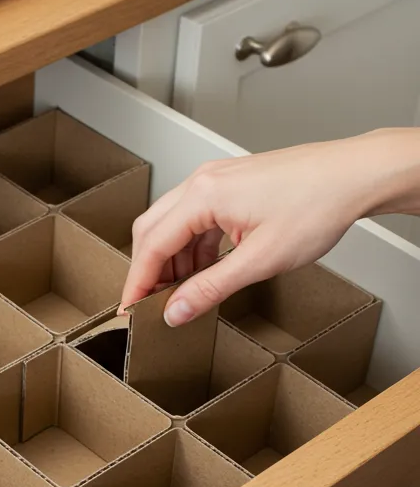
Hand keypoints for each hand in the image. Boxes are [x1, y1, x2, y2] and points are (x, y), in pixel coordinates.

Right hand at [120, 128, 419, 326]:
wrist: (355, 176)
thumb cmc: (318, 205)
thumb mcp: (259, 261)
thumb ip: (210, 289)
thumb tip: (176, 311)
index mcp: (203, 196)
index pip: (152, 246)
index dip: (137, 282)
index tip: (129, 309)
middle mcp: (203, 182)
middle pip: (152, 231)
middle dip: (148, 270)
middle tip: (150, 303)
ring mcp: (216, 180)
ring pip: (172, 224)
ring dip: (171, 260)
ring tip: (181, 291)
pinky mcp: (230, 184)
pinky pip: (195, 218)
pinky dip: (191, 246)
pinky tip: (204, 268)